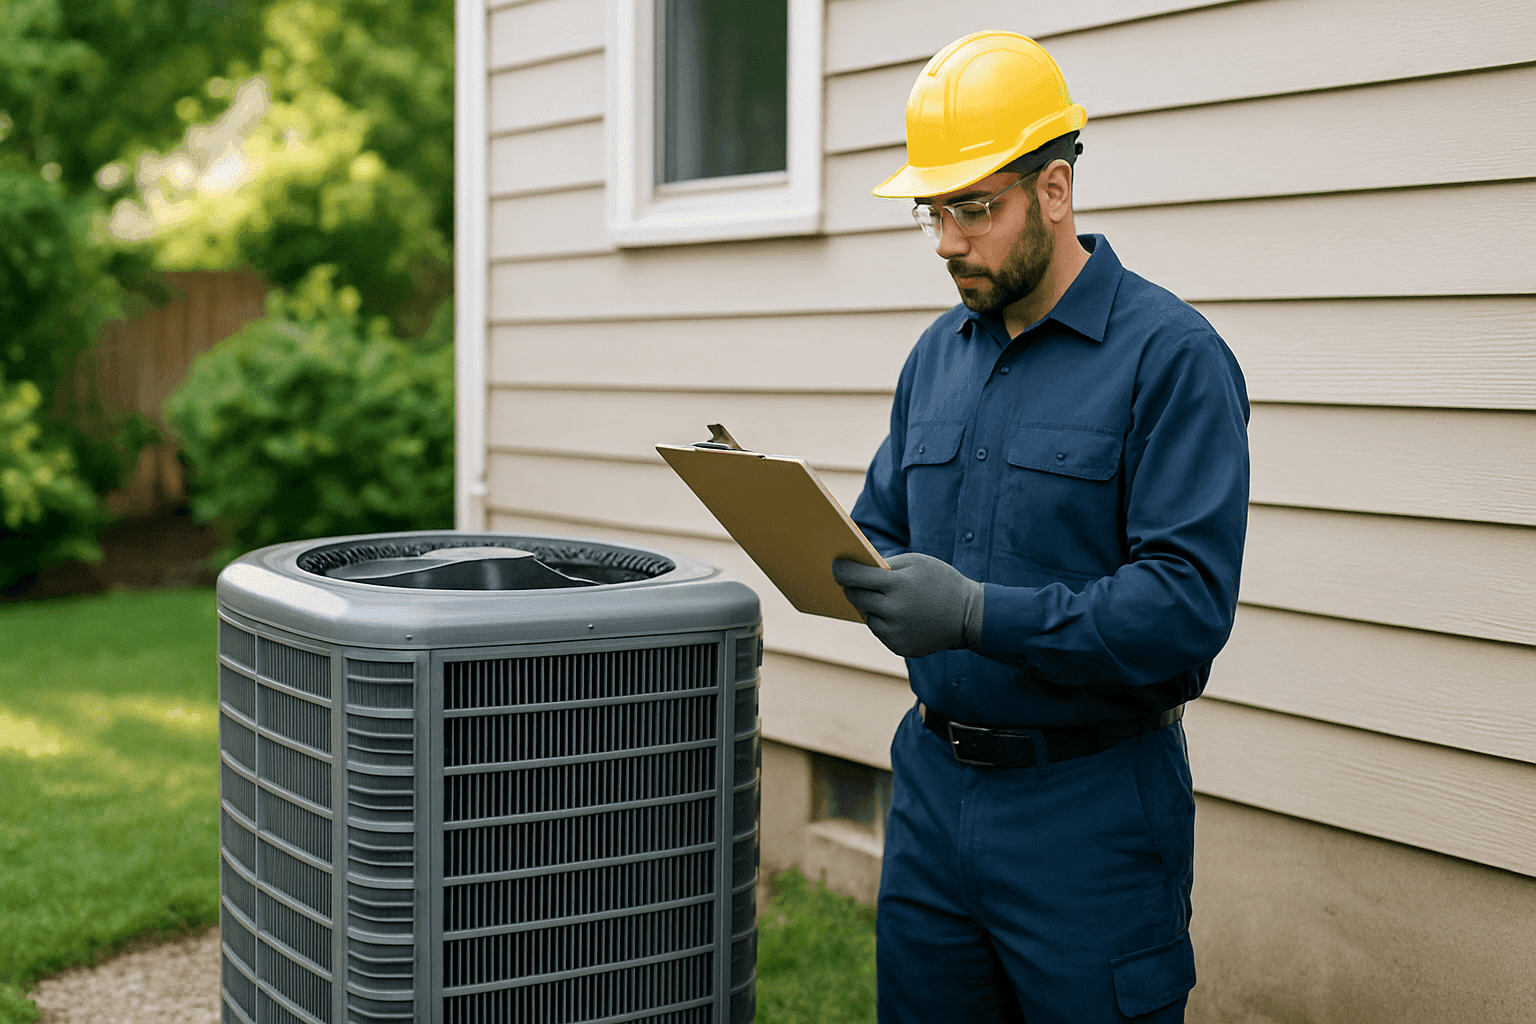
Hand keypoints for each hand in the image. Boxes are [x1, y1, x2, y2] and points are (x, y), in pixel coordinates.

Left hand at [832, 552, 983, 658]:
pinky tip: (899, 615)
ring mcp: (896, 632)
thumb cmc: (941, 582)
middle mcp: (894, 611)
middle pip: (855, 597)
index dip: (841, 570)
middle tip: (854, 581)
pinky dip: (883, 622)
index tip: (835, 566)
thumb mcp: (917, 563)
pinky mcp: (899, 647)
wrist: (968, 616)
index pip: (855, 577)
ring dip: (871, 606)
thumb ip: (886, 565)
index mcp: (898, 585)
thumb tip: (856, 568)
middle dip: (853, 588)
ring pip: (866, 615)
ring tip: (887, 599)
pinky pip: (879, 631)